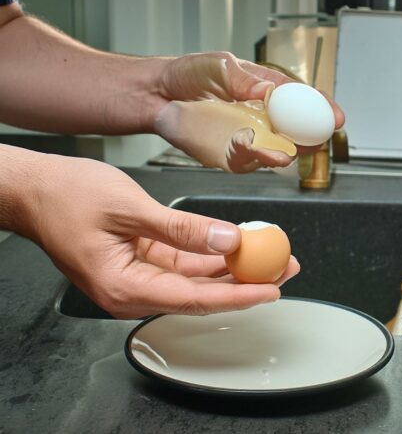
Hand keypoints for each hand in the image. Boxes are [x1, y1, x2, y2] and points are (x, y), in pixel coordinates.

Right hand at [26, 153, 297, 317]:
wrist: (32, 189)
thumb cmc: (64, 197)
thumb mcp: (130, 208)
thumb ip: (183, 229)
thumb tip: (228, 240)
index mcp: (124, 287)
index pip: (195, 298)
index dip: (238, 295)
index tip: (271, 290)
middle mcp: (133, 291)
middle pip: (202, 294)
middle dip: (246, 281)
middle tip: (283, 266)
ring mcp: (139, 277)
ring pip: (197, 279)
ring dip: (234, 267)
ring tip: (271, 254)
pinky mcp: (143, 262)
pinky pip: (185, 263)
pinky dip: (212, 255)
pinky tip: (239, 244)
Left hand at [153, 52, 344, 172]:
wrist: (157, 96)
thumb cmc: (188, 76)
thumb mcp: (220, 66)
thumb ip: (245, 80)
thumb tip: (270, 91)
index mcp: (267, 90)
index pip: (302, 100)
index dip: (322, 108)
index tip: (336, 117)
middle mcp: (264, 116)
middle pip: (298, 130)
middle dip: (312, 138)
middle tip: (319, 140)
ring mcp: (252, 137)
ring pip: (280, 149)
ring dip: (288, 153)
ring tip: (289, 152)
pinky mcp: (235, 156)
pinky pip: (252, 162)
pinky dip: (259, 160)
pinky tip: (263, 155)